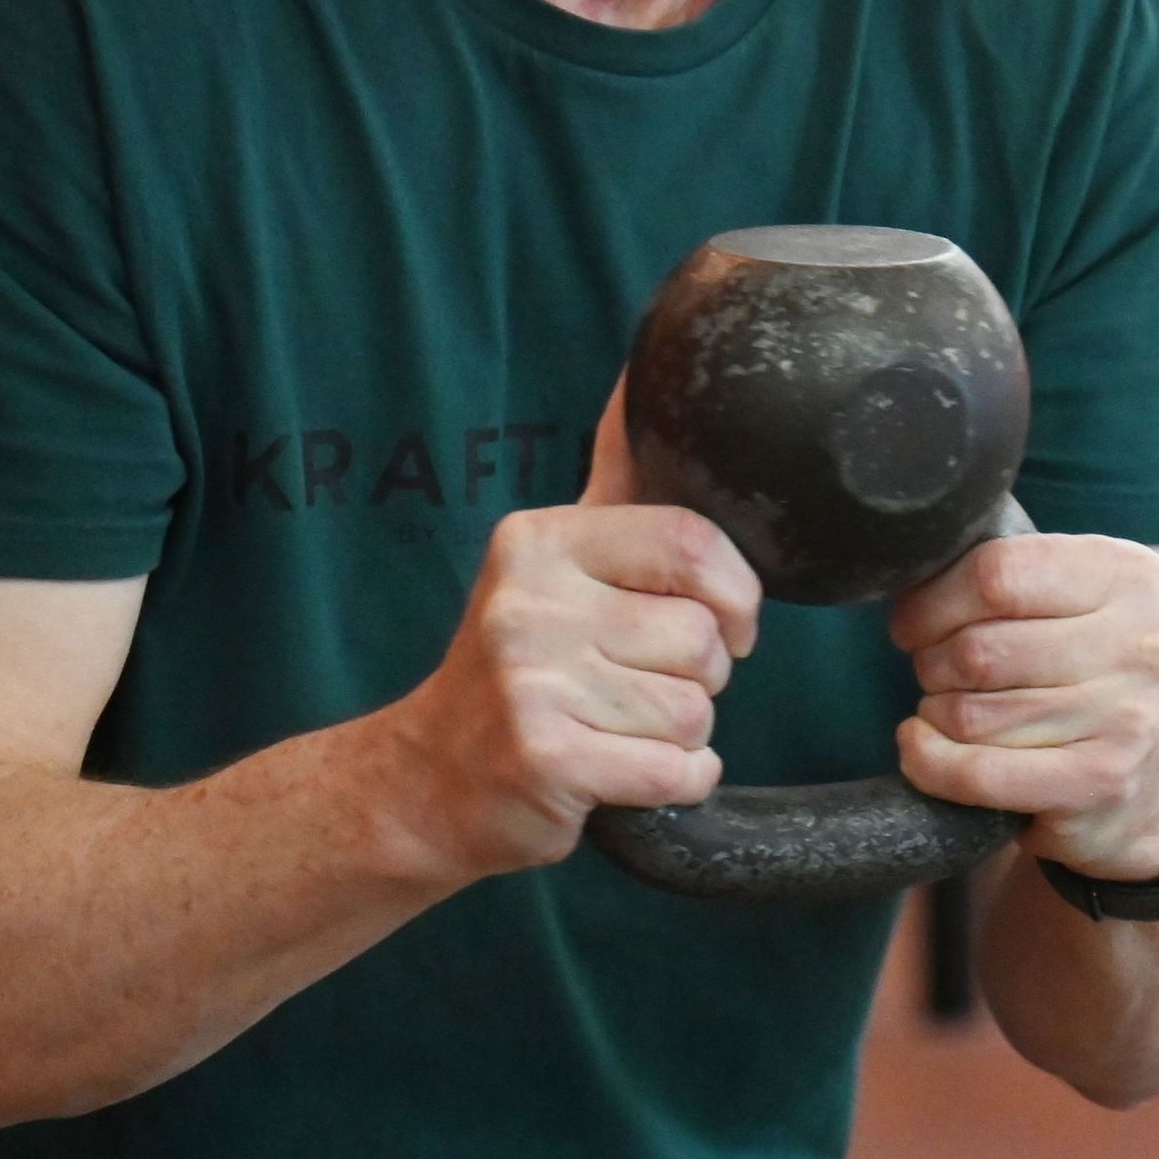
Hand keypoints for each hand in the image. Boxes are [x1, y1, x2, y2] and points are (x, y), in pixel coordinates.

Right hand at [377, 380, 762, 881]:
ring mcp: (531, 680)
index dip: (735, 594)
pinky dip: (673, 783)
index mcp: (540, 539)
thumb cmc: (520, 667)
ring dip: (677, 736)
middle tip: (633, 689)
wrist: (424, 784)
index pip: (692, 541)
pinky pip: (677, 771)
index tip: (727, 623)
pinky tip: (619, 773)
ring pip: (694, 711)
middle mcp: (529, 601)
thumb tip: (642, 375)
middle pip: (703, 638)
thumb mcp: (556, 562)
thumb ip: (612, 479)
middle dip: (699, 678)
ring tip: (613, 729)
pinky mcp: (544, 758)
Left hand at [888, 534, 1158, 881]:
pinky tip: (921, 748)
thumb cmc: (1082, 670)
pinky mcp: (1102, 781)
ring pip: (973, 714)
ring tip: (947, 710)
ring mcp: (1127, 716)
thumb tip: (911, 587)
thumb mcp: (1070, 599)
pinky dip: (931, 762)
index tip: (913, 622)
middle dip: (931, 663)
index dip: (933, 601)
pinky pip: (981, 772)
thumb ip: (1007, 578)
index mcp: (1128, 574)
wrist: (1142, 775)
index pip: (996, 573)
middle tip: (933, 671)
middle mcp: (1141, 642)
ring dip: (937, 714)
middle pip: (979, 649)